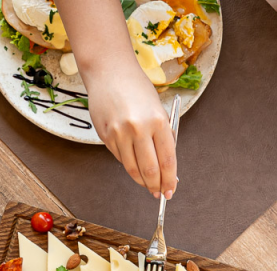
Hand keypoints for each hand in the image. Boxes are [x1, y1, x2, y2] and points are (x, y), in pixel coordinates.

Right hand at [86, 68, 177, 199]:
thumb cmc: (137, 89)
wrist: (109, 72)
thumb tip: (166, 167)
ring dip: (142, 181)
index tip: (171, 190)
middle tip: (159, 193)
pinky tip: (134, 165)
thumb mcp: (158, 110)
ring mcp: (119, 133)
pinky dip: (129, 165)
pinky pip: (120, 158)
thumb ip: (162, 137)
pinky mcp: (105, 136)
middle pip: (150, 170)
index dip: (170, 180)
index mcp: (158, 121)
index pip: (167, 161)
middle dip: (156, 186)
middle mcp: (138, 128)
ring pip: (132, 169)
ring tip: (148, 185)